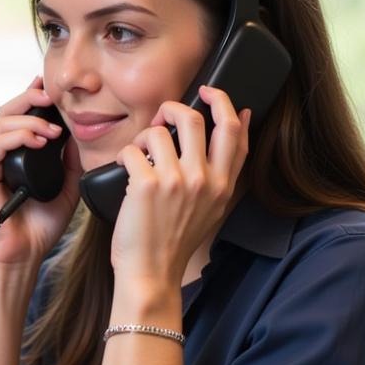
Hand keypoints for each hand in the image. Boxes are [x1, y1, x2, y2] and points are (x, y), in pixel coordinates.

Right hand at [0, 76, 80, 267]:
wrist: (21, 255)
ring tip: (53, 130)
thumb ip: (69, 161)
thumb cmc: (38, 228)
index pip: (21, 117)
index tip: (54, 92)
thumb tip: (76, 134)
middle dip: (31, 98)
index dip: (35, 99)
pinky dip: (19, 135)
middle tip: (53, 97)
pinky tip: (39, 140)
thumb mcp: (65, 187)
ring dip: (31, 119)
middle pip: (8, 110)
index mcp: (15, 156)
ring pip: (3, 121)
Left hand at [110, 85, 250, 292]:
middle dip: (172, 109)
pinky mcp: (146, 185)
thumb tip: (241, 119)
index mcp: (223, 185)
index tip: (210, 91)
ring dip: (142, 136)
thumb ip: (223, 169)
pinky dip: (124, 154)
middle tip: (160, 119)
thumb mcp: (212, 207)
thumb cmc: (175, 240)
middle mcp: (204, 180)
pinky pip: (132, 149)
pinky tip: (124, 169)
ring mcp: (176, 182)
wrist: (151, 273)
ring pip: (158, 131)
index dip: (224, 103)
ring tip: (138, 154)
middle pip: (195, 119)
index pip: (233, 131)